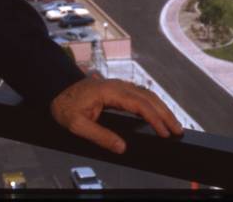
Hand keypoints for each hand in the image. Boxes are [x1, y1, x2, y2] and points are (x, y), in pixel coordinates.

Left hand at [50, 74, 183, 154]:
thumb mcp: (77, 124)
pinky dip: (153, 105)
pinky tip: (158, 114)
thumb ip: (99, 136)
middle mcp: (117, 85)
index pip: (139, 104)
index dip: (154, 119)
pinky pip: (140, 95)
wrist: (54, 89)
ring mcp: (118, 86)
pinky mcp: (117, 89)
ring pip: (146, 95)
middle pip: (148, 98)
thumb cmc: (64, 105)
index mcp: (109, 91)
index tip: (164, 132)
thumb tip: (121, 147)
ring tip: (173, 124)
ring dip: (161, 109)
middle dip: (165, 114)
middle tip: (178, 130)